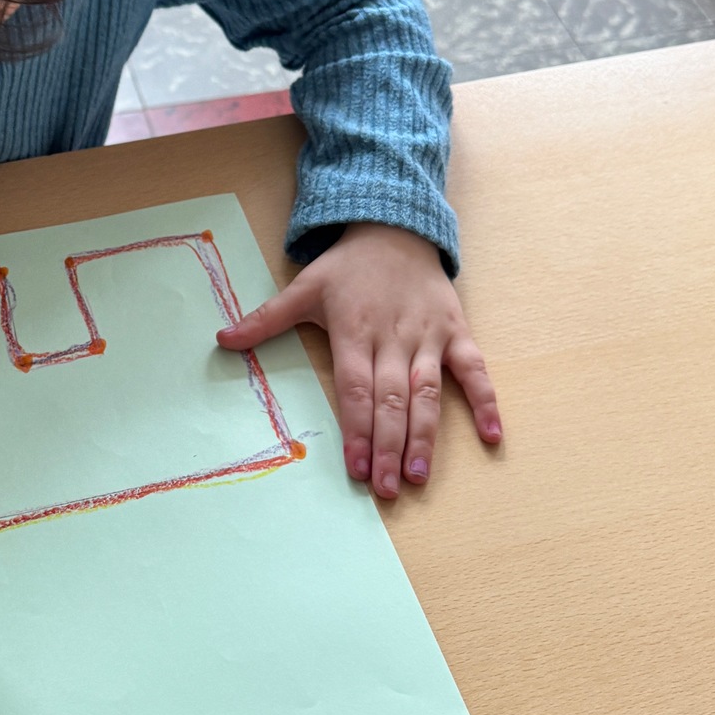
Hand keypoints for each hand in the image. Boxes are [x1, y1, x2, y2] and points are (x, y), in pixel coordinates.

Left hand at [216, 223, 500, 499]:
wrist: (395, 226)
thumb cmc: (347, 266)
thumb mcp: (303, 287)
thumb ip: (264, 319)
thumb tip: (220, 340)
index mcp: (354, 330)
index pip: (355, 389)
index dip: (357, 428)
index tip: (356, 467)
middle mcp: (393, 338)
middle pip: (391, 400)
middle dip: (389, 446)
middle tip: (387, 489)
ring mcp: (428, 337)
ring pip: (428, 393)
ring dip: (426, 436)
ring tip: (421, 477)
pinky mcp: (456, 332)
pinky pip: (475, 370)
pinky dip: (487, 401)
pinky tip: (493, 436)